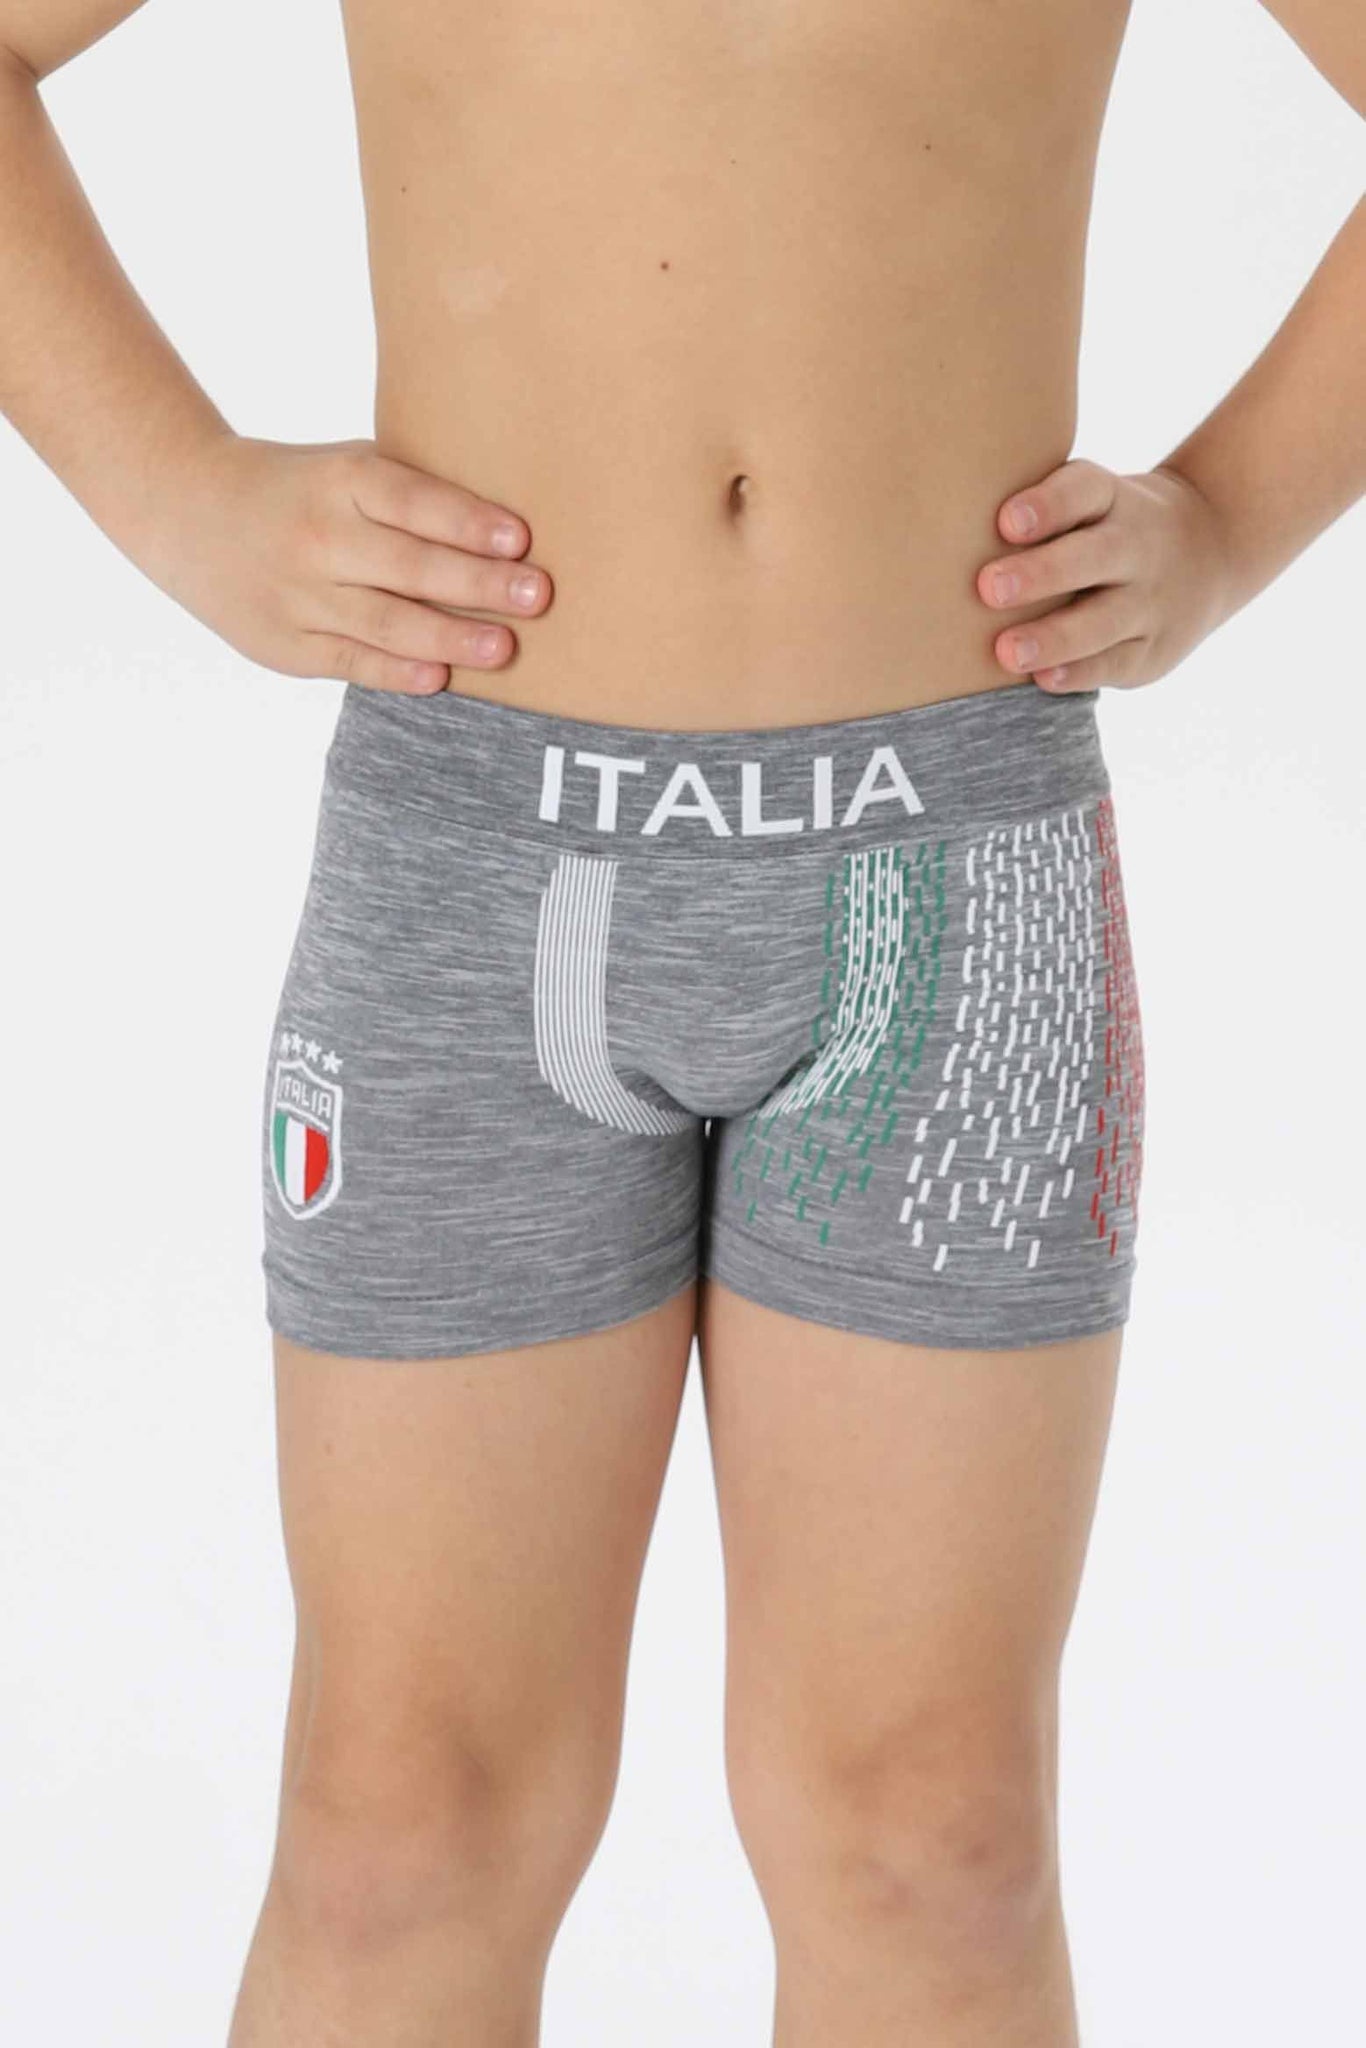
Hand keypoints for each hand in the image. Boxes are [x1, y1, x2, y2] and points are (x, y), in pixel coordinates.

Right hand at [151, 433, 552, 693]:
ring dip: (450, 636)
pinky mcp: (285, 644)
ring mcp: (298, 594)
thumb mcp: (345, 465)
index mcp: (340, 479)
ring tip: (503, 648)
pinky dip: (396, 670)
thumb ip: (409, 494)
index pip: (413, 502)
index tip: (520, 540)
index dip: (467, 522)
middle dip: (478, 583)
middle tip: (537, 596)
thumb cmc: (301, 489)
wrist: (188, 511)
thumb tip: (506, 534)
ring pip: (385, 622)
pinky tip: (439, 676)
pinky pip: (351, 661)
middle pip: (409, 566)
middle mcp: (319, 536)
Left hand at [976, 458, 1233, 692]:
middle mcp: (1138, 545)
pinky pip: (1114, 663)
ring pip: (1105, 618)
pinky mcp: (1153, 649)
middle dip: (1043, 573)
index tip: (1005, 521)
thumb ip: (1034, 508)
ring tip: (1006, 651)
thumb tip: (930, 520)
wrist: (1211, 548)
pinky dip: (1079, 673)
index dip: (1048, 505)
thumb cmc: (1103, 525)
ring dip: (1055, 636)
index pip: (1084, 492)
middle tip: (987, 587)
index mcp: (1113, 498)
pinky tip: (1043, 680)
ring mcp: (1151, 600)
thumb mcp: (1088, 498)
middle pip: (1096, 556)